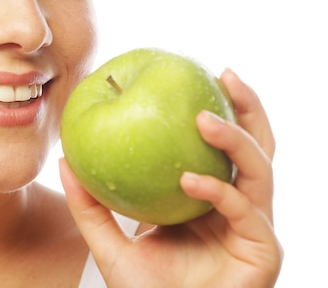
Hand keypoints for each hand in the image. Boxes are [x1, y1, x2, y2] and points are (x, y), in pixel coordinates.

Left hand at [60, 68, 282, 287]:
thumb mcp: (110, 244)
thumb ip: (91, 206)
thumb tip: (64, 161)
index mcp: (209, 199)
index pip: (221, 146)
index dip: (217, 109)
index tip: (194, 75)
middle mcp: (237, 207)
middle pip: (255, 146)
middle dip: (246, 107)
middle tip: (222, 75)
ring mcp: (253, 228)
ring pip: (260, 170)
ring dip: (235, 138)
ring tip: (202, 118)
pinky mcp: (263, 252)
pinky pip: (245, 212)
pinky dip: (220, 192)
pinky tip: (190, 181)